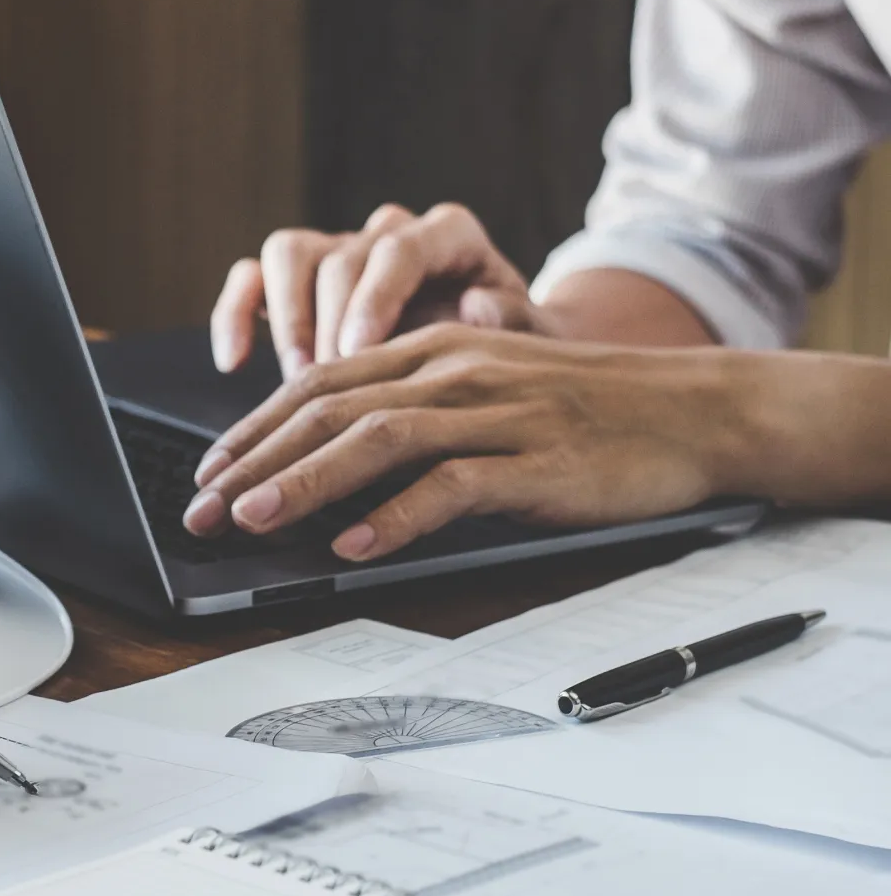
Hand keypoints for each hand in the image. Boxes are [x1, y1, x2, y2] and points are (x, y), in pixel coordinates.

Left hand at [183, 325, 762, 560]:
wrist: (695, 410)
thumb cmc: (581, 409)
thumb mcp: (486, 389)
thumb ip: (412, 412)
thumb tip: (326, 466)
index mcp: (433, 349)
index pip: (319, 384)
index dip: (254, 427)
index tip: (207, 471)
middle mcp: (453, 372)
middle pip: (330, 410)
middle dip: (255, 460)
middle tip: (201, 509)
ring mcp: (495, 414)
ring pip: (379, 440)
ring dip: (306, 482)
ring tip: (253, 520)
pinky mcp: (537, 463)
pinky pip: (454, 486)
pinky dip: (398, 517)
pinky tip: (355, 546)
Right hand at [209, 203, 546, 381]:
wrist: (492, 369)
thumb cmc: (514, 357)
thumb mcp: (536, 344)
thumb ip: (519, 324)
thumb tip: (477, 305)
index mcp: (448, 238)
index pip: (401, 246)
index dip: (374, 297)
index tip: (358, 352)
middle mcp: (387, 235)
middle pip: (339, 255)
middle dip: (326, 322)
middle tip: (326, 383)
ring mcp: (339, 255)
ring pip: (288, 252)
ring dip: (284, 319)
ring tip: (296, 380)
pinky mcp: (298, 284)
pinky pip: (251, 280)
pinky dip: (236, 315)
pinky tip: (234, 363)